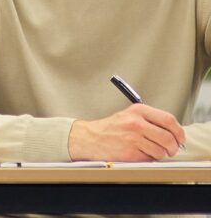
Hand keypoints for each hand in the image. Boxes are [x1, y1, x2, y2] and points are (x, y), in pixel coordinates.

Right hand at [69, 103, 185, 161]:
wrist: (89, 138)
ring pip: (160, 151)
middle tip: (170, 149)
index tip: (180, 138)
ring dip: (159, 154)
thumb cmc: (110, 128)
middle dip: (173, 147)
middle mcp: (135, 123)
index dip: (179, 131)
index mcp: (138, 111)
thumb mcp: (129, 115)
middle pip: (168, 137)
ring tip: (150, 151)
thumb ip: (151, 120)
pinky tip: (140, 154)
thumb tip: (174, 132)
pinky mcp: (129, 152)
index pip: (169, 120)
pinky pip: (150, 159)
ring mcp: (132, 138)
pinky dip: (148, 159)